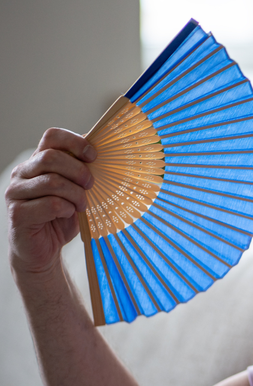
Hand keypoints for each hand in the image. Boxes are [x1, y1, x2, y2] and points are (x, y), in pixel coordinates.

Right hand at [5, 128, 95, 275]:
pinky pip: (50, 204)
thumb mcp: (76, 190)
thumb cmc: (62, 217)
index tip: (94, 156)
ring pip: (52, 181)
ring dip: (75, 194)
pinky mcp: (17, 213)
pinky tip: (67, 214)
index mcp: (37, 162)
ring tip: (81, 205)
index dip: (75, 142)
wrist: (44, 249)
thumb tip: (104, 151)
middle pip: (50, 157)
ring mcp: (15, 192)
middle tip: (91, 185)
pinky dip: (66, 209)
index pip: (51, 136)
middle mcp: (22, 173)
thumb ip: (82, 171)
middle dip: (78, 171)